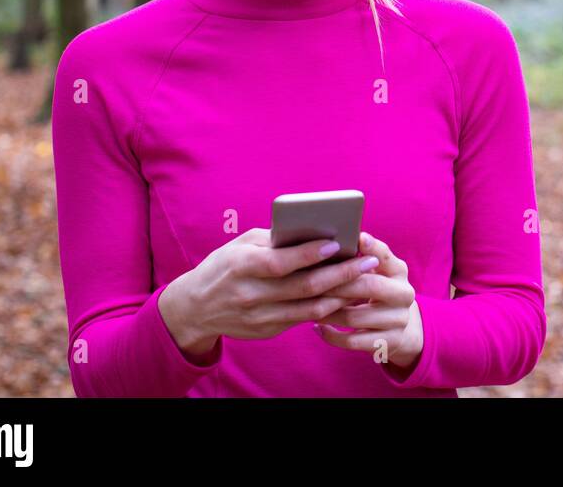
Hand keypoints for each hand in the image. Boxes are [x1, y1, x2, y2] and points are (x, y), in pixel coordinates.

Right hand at [159, 227, 379, 357]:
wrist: (195, 308)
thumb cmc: (224, 266)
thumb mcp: (240, 245)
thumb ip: (273, 239)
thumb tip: (314, 231)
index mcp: (241, 265)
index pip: (281, 262)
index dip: (310, 254)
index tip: (337, 244)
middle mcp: (251, 294)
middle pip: (303, 287)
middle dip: (341, 274)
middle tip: (367, 261)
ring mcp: (260, 316)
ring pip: (310, 308)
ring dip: (342, 293)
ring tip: (364, 279)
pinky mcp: (267, 330)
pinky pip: (304, 319)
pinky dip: (327, 307)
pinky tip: (345, 295)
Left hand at [313, 231, 422, 374]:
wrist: (400, 327)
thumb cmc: (377, 291)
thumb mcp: (378, 271)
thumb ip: (363, 256)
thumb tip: (334, 239)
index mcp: (399, 271)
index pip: (386, 257)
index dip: (373, 247)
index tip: (357, 238)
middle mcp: (404, 294)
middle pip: (369, 286)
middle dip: (338, 285)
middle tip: (311, 282)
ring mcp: (399, 321)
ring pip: (355, 317)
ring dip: (328, 312)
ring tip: (309, 306)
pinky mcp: (389, 343)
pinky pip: (353, 342)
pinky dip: (332, 335)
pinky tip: (318, 327)